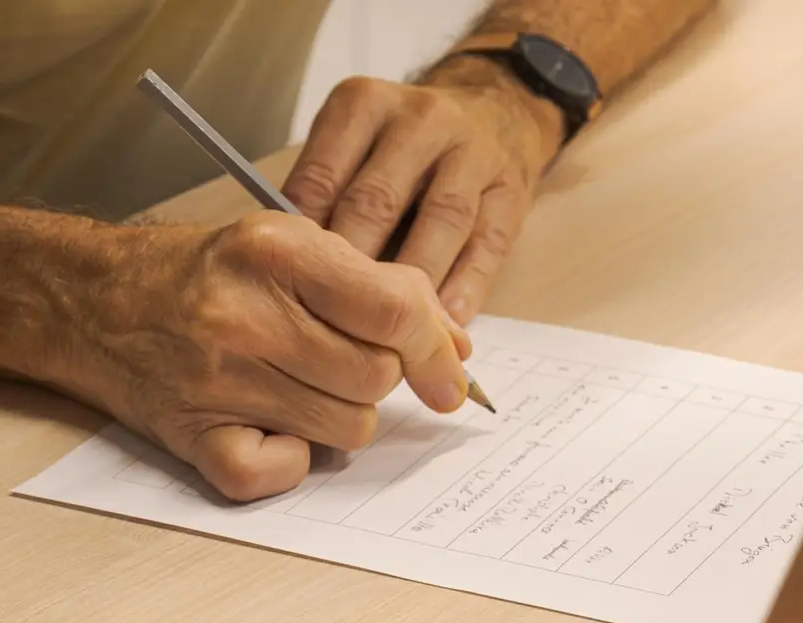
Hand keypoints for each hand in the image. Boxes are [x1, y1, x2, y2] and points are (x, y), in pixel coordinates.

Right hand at [57, 213, 471, 501]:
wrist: (93, 303)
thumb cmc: (201, 276)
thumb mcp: (287, 248)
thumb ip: (374, 289)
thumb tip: (454, 349)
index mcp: (275, 253)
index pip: (393, 312)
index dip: (436, 352)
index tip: (450, 378)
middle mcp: (244, 317)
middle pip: (376, 379)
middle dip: (376, 378)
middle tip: (338, 363)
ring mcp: (216, 383)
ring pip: (347, 430)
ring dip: (340, 417)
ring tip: (298, 388)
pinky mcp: (195, 439)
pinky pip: (283, 473)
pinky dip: (289, 461)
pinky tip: (268, 427)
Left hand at [283, 63, 562, 323]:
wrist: (495, 109)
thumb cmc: (402, 150)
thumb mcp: (354, 149)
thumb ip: (325, 201)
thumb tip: (291, 274)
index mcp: (364, 106)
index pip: (322, 179)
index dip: (306, 244)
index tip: (296, 293)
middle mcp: (420, 119)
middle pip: (378, 202)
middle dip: (355, 270)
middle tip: (337, 325)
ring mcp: (473, 150)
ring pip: (442, 221)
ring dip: (415, 283)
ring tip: (393, 335)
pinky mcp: (511, 189)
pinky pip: (487, 244)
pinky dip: (466, 287)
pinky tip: (446, 324)